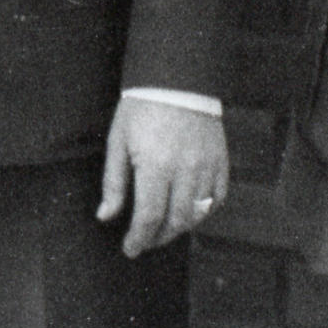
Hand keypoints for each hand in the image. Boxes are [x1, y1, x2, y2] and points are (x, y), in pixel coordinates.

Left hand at [96, 96, 227, 257]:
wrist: (177, 78)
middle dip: (158, 237)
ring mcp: (207, 166)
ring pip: (199, 214)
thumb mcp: (118, 142)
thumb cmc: (142, 108)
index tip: (130, 249)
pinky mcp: (221, 160)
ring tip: (164, 228)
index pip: (149, 217)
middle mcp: (185, 170)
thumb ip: (114, 183)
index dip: (139, 239)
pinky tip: (190, 212)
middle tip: (145, 241)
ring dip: (180, 228)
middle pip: (175, 221)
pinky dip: (205, 212)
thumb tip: (106, 216)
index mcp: (156, 166)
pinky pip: (218, 198)